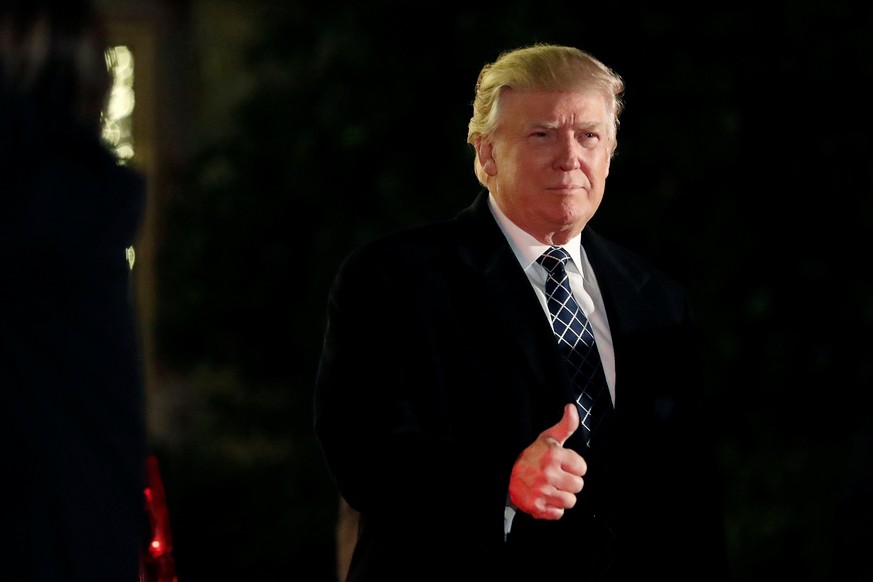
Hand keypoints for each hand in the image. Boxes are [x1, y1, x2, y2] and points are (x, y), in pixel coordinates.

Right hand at [509, 403, 586, 519]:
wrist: (505, 474)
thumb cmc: (532, 455)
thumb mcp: (548, 438)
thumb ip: (565, 425)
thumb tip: (571, 407)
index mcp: (553, 455)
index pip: (582, 468)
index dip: (573, 466)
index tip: (562, 464)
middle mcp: (547, 473)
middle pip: (578, 486)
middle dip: (569, 482)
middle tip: (556, 477)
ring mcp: (541, 491)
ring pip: (570, 501)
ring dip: (562, 496)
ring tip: (550, 487)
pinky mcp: (536, 507)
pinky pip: (558, 514)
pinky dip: (553, 508)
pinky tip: (544, 497)